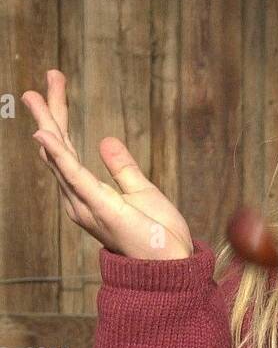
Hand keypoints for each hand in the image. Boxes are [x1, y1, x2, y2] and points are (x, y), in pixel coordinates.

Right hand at [22, 70, 193, 259]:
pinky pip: (75, 177)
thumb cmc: (158, 237)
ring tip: (37, 96)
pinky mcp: (100, 207)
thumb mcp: (142, 192)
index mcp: (89, 194)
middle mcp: (80, 200)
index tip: (55, 86)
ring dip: (49, 125)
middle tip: (44, 81)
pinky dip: (59, 156)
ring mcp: (87, 204)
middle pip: (59, 149)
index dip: (60, 118)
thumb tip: (105, 140)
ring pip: (61, 157)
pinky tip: (45, 135)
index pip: (68, 150)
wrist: (171, 267)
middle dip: (51, 113)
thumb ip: (122, 168)